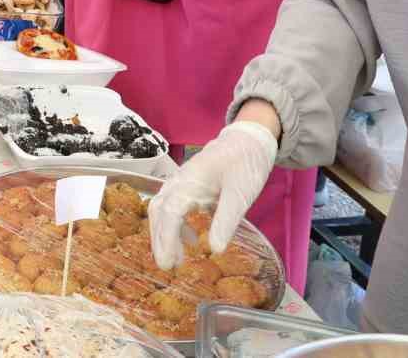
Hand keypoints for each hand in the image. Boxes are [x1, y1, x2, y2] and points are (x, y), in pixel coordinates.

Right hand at [147, 118, 278, 269]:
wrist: (248, 140)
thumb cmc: (245, 164)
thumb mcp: (240, 194)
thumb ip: (226, 221)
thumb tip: (215, 250)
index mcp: (189, 182)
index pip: (169, 213)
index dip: (165, 240)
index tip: (167, 263)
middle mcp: (179, 181)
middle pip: (158, 212)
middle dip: (159, 240)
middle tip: (167, 266)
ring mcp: (182, 182)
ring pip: (162, 209)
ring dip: (164, 234)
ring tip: (176, 259)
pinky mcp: (189, 186)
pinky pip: (172, 206)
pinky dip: (174, 226)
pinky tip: (189, 241)